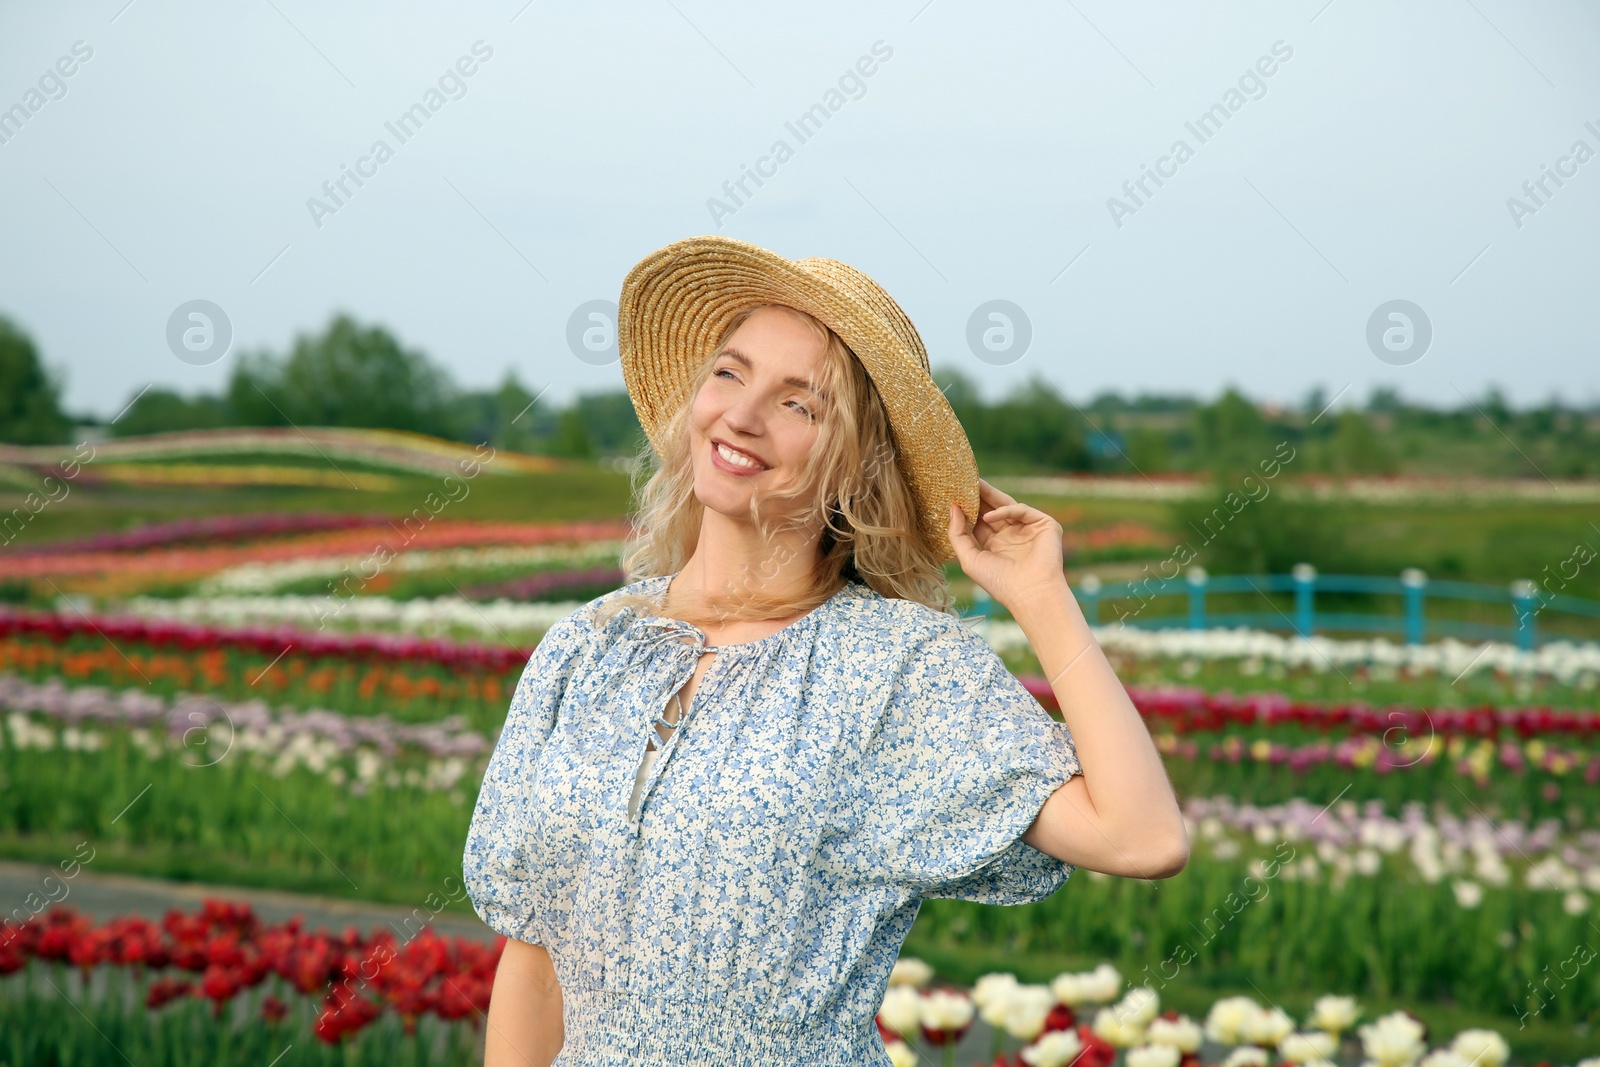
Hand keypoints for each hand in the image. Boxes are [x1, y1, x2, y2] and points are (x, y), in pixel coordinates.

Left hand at [947, 478, 1069, 615]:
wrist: (1030, 593)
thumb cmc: (999, 582)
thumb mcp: (970, 558)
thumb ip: (957, 534)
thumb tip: (952, 508)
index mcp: (995, 545)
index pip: (979, 521)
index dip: (966, 508)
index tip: (952, 495)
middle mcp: (1012, 535)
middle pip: (992, 509)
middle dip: (977, 496)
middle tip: (962, 481)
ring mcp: (1028, 529)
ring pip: (1006, 505)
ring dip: (989, 494)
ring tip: (973, 484)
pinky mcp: (1044, 524)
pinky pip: (1021, 510)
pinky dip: (1005, 511)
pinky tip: (988, 516)